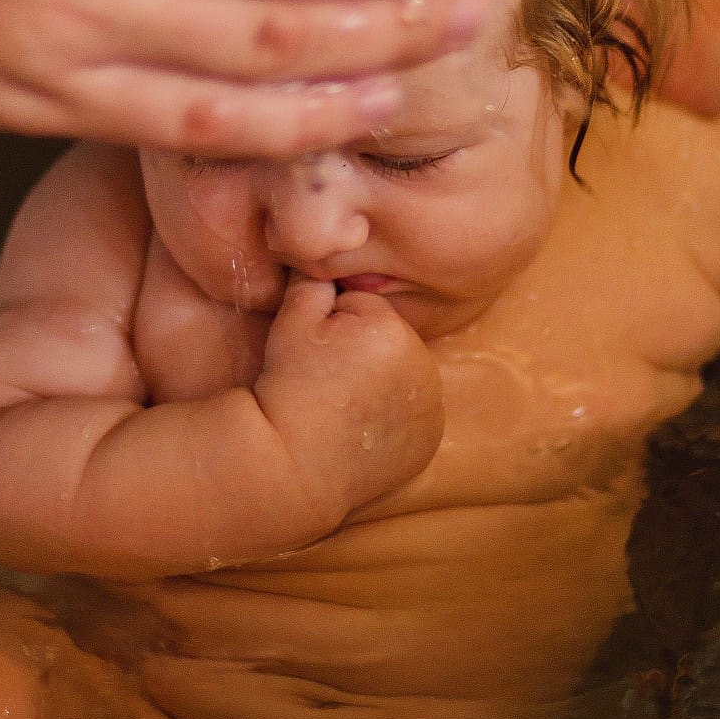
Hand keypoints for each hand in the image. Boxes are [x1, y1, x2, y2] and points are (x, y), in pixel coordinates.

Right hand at [255, 275, 443, 514]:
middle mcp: (425, 368)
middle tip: (329, 381)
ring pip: (404, 375)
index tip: (317, 354)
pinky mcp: (430, 441)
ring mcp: (432, 409)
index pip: (366, 308)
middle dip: (365, 351)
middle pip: (391, 341)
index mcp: (393, 331)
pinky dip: (395, 416)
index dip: (335, 326)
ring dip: (383, 381)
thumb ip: (315, 281)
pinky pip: (414, 412)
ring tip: (344, 405)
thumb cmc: (287, 388)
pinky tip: (363, 427)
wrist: (292, 463)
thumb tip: (328, 254)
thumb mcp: (290, 322)